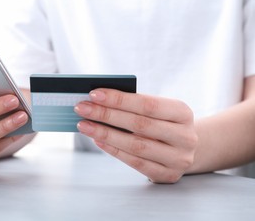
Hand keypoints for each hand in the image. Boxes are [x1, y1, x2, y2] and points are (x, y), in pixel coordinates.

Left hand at [74, 88, 197, 183]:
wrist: (186, 148)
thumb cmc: (163, 123)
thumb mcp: (159, 110)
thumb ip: (134, 105)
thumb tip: (98, 101)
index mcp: (183, 112)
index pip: (147, 104)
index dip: (119, 99)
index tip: (93, 94)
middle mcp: (185, 136)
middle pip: (139, 125)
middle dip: (106, 115)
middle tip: (82, 108)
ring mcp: (178, 158)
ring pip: (135, 145)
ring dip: (105, 134)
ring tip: (84, 125)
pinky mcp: (167, 175)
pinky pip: (135, 163)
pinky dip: (114, 150)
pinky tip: (98, 140)